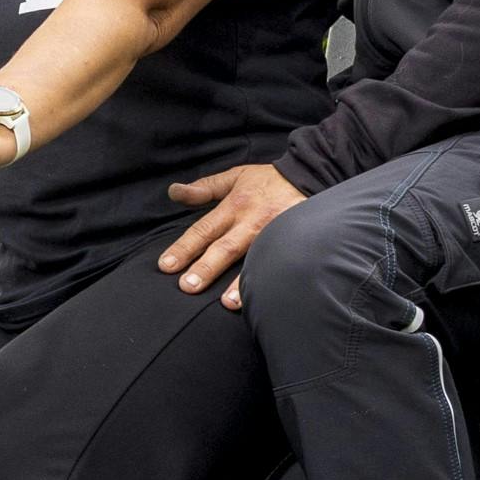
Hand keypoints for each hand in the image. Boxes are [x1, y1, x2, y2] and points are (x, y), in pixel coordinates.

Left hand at [162, 162, 301, 304]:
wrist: (313, 176)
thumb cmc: (269, 181)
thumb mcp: (235, 177)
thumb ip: (204, 188)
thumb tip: (174, 192)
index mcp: (234, 206)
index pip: (204, 230)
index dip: (184, 248)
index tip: (166, 266)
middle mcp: (252, 222)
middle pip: (226, 248)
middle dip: (207, 268)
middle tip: (188, 286)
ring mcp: (274, 235)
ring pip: (255, 261)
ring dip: (240, 283)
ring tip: (226, 303)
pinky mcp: (293, 243)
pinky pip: (279, 264)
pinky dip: (270, 281)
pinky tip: (262, 300)